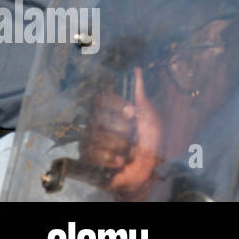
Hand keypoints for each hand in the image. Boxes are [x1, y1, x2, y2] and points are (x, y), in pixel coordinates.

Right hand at [81, 68, 163, 199]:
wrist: (150, 169)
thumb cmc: (151, 141)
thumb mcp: (149, 114)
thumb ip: (140, 93)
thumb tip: (136, 69)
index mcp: (110, 112)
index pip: (102, 99)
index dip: (116, 105)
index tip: (131, 113)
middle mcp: (96, 125)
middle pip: (100, 119)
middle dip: (123, 129)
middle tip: (133, 137)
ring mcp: (90, 143)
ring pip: (98, 138)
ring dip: (120, 146)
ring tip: (129, 152)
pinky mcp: (88, 161)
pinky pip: (95, 155)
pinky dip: (113, 160)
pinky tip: (120, 162)